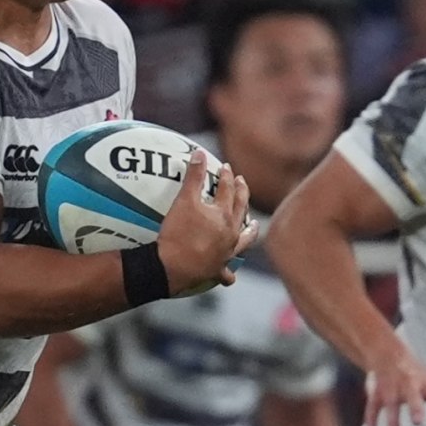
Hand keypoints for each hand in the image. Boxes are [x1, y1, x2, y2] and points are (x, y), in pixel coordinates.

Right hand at [153, 144, 252, 293]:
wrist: (171, 267)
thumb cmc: (178, 233)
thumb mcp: (184, 200)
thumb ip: (193, 176)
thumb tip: (199, 152)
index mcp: (223, 215)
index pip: (228, 190)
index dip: (227, 176)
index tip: (227, 167)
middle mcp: (230, 234)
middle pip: (240, 210)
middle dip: (242, 194)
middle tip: (242, 183)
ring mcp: (226, 254)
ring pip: (243, 241)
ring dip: (249, 231)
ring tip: (253, 225)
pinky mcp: (216, 271)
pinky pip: (226, 274)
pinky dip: (229, 273)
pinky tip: (230, 273)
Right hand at [359, 335, 425, 425]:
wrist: (388, 354)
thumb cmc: (420, 376)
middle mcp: (409, 385)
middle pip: (413, 396)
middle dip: (415, 408)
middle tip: (418, 422)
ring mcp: (392, 389)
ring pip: (391, 405)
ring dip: (392, 422)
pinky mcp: (377, 394)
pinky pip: (372, 406)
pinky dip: (371, 417)